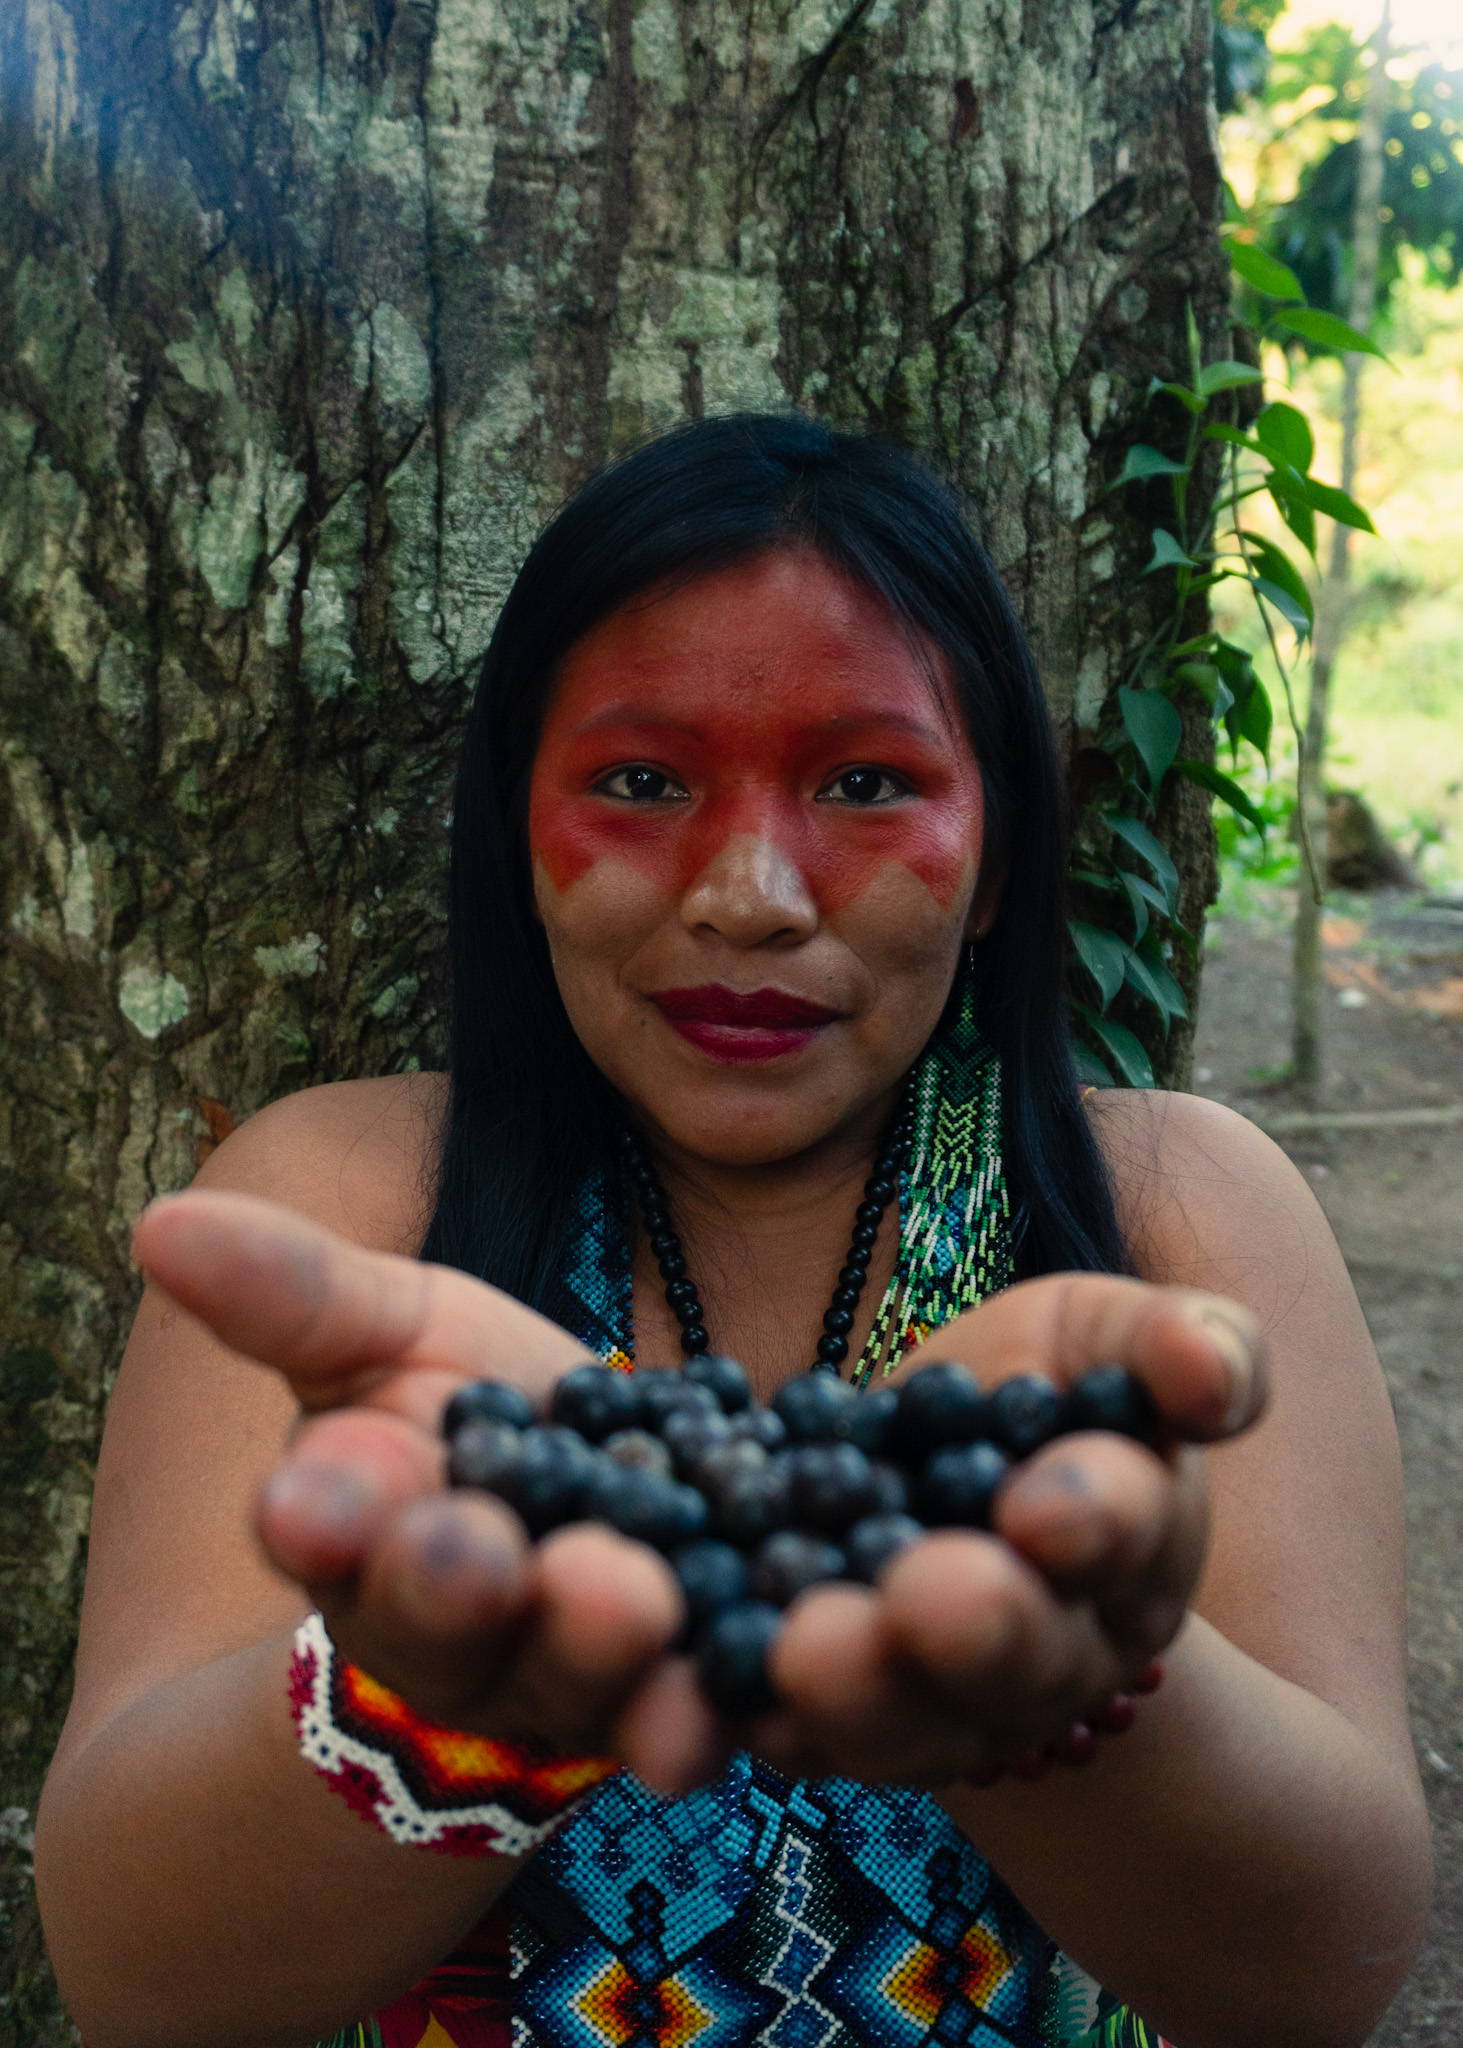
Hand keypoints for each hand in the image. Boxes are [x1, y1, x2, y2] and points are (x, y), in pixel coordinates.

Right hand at [130, 1188, 731, 1792]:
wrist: (591, 1486)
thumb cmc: (455, 1407)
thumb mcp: (378, 1327)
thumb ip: (288, 1290)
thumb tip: (158, 1221)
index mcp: (359, 1542)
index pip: (328, 1535)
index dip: (325, 1520)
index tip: (306, 1501)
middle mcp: (456, 1636)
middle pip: (445, 1627)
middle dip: (450, 1590)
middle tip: (470, 1550)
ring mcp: (567, 1681)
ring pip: (572, 1677)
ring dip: (591, 1647)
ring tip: (623, 1596)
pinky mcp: (677, 1695)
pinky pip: (689, 1715)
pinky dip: (702, 1712)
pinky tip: (722, 1700)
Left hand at [746, 1273, 1267, 1786]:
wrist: (942, 1462)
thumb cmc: (1048, 1385)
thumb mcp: (1112, 1336)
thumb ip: (1183, 1344)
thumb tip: (1210, 1369)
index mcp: (1133, 1548)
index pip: (1126, 1533)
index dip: (1092, 1518)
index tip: (1041, 1504)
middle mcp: (1051, 1650)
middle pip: (1021, 1657)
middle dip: (979, 1629)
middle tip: (926, 1591)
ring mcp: (946, 1703)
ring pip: (909, 1718)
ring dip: (859, 1688)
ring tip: (808, 1645)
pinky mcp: (840, 1722)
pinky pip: (803, 1736)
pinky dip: (760, 1718)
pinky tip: (722, 1690)